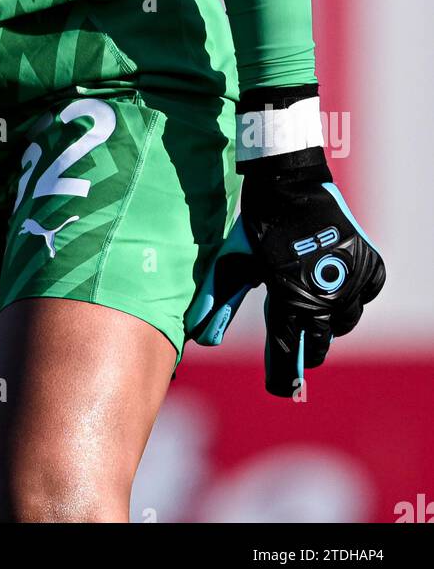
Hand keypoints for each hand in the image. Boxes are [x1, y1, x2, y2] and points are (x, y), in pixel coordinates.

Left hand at [187, 177, 385, 395]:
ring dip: (328, 322)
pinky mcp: (368, 263)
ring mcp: (351, 280)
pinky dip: (352, 296)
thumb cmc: (256, 224)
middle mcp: (326, 296)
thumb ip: (219, 302)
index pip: (287, 349)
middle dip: (304, 349)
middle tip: (295, 348)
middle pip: (319, 342)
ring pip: (344, 320)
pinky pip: (365, 294)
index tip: (279, 387)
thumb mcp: (233, 263)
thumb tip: (201, 337)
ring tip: (312, 314)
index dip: (281, 371)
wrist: (288, 181)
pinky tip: (336, 290)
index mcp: (291, 299)